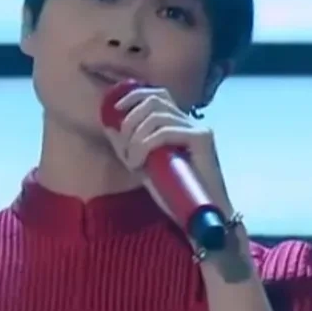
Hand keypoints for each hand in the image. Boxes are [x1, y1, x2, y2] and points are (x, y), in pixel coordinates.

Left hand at [103, 86, 231, 214]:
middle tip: (123, 146)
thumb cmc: (176, 194)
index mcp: (178, 124)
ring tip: (131, 160)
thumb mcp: (144, 166)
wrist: (203, 215)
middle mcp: (189, 122)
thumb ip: (128, 146)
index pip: (158, 95)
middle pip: (154, 101)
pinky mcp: (202, 138)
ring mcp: (198, 128)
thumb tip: (108, 126)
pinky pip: (165, 132)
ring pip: (156, 116)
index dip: (135, 96)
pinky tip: (139, 164)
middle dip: (130, 119)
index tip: (116, 109)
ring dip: (136, 136)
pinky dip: (145, 145)